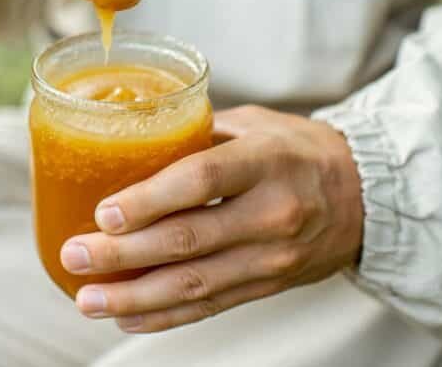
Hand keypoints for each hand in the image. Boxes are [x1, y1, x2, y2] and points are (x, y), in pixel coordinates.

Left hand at [60, 105, 363, 332]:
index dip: (149, 200)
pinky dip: (164, 315)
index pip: (201, 181)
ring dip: (133, 296)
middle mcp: (271, 214)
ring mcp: (271, 258)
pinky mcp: (266, 286)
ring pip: (194, 285)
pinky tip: (126, 316)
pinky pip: (209, 307)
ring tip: (87, 298)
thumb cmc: (298, 150)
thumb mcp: (255, 124)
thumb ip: (197, 133)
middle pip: (188, 241)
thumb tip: (128, 137)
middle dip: (123, 254)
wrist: (365, 196)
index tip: (104, 212)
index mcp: (266, 161)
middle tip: (76, 254)